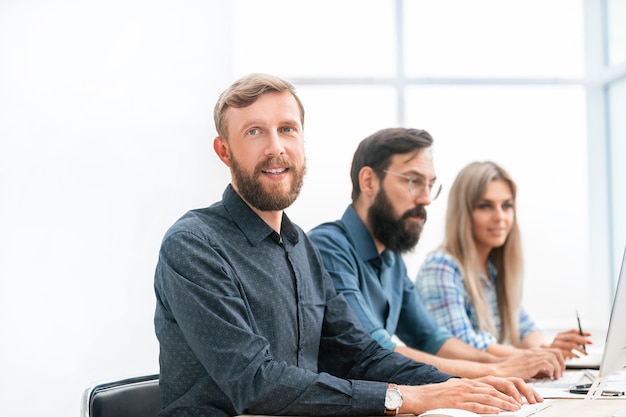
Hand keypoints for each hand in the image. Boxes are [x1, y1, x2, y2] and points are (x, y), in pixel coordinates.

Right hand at [399, 377, 537, 414]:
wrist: (417, 395)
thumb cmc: (433, 395)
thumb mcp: (452, 388)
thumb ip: (465, 391)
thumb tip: (478, 396)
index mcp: (466, 382)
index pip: (490, 385)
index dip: (504, 391)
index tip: (514, 398)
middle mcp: (465, 386)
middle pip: (492, 390)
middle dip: (507, 398)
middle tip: (519, 405)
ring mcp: (461, 394)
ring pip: (487, 398)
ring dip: (502, 404)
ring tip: (513, 410)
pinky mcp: (456, 402)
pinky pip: (475, 406)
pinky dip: (487, 409)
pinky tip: (496, 412)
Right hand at [491, 348, 564, 379]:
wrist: (499, 370)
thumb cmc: (510, 370)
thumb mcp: (525, 364)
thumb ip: (536, 365)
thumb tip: (548, 372)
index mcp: (532, 351)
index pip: (553, 349)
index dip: (560, 359)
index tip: (560, 368)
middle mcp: (534, 352)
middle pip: (557, 351)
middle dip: (562, 363)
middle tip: (560, 373)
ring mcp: (532, 357)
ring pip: (554, 357)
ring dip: (558, 368)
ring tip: (556, 376)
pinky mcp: (531, 364)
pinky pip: (548, 364)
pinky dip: (552, 370)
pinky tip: (549, 376)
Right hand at [548, 329, 591, 357]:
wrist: (543, 354)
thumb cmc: (557, 349)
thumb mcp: (565, 344)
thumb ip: (574, 342)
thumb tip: (586, 341)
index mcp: (561, 334)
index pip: (573, 331)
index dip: (582, 332)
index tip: (590, 335)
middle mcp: (558, 338)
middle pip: (573, 337)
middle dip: (583, 340)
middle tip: (590, 342)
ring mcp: (556, 344)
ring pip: (571, 344)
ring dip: (580, 349)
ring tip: (585, 353)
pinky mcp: (555, 351)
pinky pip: (566, 352)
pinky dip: (574, 355)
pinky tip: (578, 357)